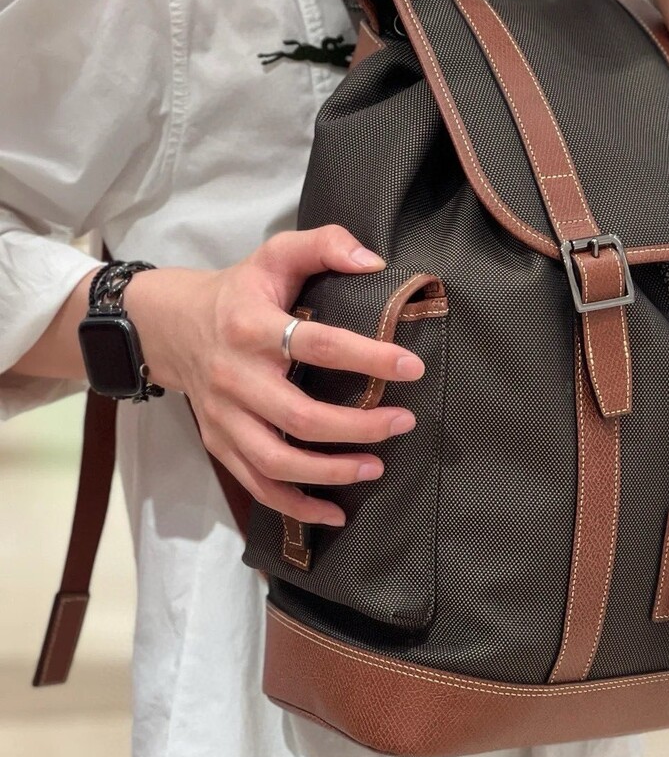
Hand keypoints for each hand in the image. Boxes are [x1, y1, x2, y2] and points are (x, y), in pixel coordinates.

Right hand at [125, 227, 423, 527]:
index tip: (412, 368)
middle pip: (300, 416)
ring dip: (332, 472)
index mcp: (252, 326)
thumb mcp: (274, 254)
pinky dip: (297, 506)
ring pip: (277, 461)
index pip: (319, 344)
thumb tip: (374, 261)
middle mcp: (235, 377)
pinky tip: (336, 513)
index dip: (369, 358)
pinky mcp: (219, 443)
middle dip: (359, 426)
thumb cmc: (238, 292)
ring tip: (377, 466)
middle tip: (403, 423)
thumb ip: (325, 244)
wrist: (167, 325)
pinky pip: (258, 485)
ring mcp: (224, 417)